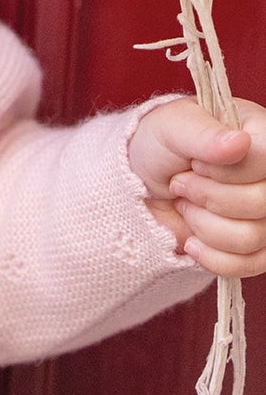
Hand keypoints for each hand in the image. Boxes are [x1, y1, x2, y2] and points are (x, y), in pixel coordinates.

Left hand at [129, 97, 265, 276]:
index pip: (265, 161)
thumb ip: (204, 136)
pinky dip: (212, 256)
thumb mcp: (173, 129)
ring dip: (203, 224)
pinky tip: (192, 241)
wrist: (140, 183)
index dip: (224, 171)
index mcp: (261, 136)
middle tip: (182, 182)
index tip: (194, 163)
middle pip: (260, 203)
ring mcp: (265, 214)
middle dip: (205, 196)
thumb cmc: (160, 146)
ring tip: (186, 205)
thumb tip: (239, 143)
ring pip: (251, 237)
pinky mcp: (256, 247)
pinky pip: (250, 265)